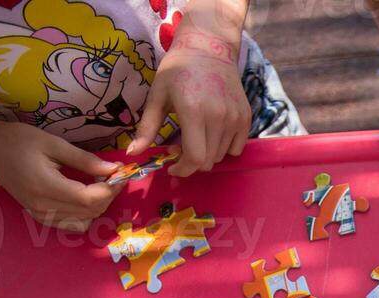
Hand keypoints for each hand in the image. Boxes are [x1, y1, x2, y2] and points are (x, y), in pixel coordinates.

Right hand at [0, 122, 120, 231]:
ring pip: (84, 221)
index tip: (120, 174)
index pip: (89, 199)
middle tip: (112, 176)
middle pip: (89, 212)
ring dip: (98, 205)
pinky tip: (85, 196)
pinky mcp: (40, 217)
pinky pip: (72, 224)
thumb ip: (85, 160)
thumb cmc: (19, 141)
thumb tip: (113, 169)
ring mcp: (41, 215)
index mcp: (45, 186)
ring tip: (99, 184)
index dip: (110, 189)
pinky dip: (85, 214)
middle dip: (107, 195)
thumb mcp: (53, 143)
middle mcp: (43, 207)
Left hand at [129, 25, 249, 175]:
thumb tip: (132, 153)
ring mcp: (235, 118)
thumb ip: (146, 127)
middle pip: (208, 161)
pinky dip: (223, 147)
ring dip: (206, 153)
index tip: (172, 167)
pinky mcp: (246, 117)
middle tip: (180, 146)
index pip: (195, 158)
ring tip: (196, 136)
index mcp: (193, 111)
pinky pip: (236, 148)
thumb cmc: (178, 69)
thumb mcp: (157, 95)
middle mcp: (218, 117)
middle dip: (191, 161)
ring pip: (221, 155)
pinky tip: (213, 132)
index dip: (183, 170)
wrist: (209, 47)